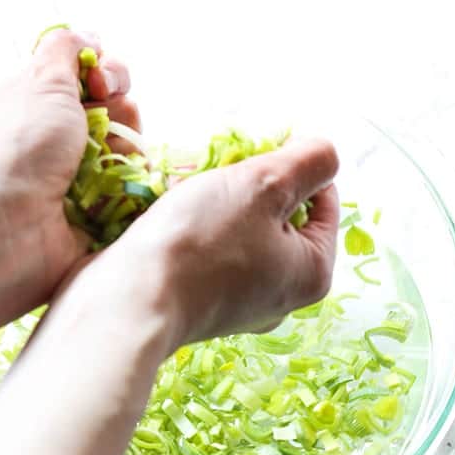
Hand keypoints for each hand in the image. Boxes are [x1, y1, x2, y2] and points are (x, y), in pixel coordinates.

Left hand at [0, 27, 139, 304]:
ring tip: (114, 158)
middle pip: (113, 112)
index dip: (105, 72)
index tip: (101, 80)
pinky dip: (138, 181)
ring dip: (129, 146)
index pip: (85, 79)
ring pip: (126, 149)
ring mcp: (75, 180)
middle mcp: (53, 142)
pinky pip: (132, 189)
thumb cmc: (21, 145)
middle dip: (120, 109)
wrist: (11, 225)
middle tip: (105, 119)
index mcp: (32, 106)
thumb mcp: (40, 79)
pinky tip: (135, 178)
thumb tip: (86, 35)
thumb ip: (64, 49)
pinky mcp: (96, 213)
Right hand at [53, 137, 339, 353]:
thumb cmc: (200, 242)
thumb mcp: (264, 184)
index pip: (325, 201)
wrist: (128, 302)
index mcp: (312, 272)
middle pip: (279, 215)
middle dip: (248, 183)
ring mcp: (240, 303)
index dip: (293, 165)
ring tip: (187, 185)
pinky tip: (169, 213)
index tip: (255, 151)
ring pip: (240, 229)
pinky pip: (209, 250)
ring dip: (217, 200)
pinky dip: (194, 226)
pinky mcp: (200, 302)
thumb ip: (308, 162)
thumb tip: (326, 152)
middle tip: (217, 169)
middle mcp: (282, 294)